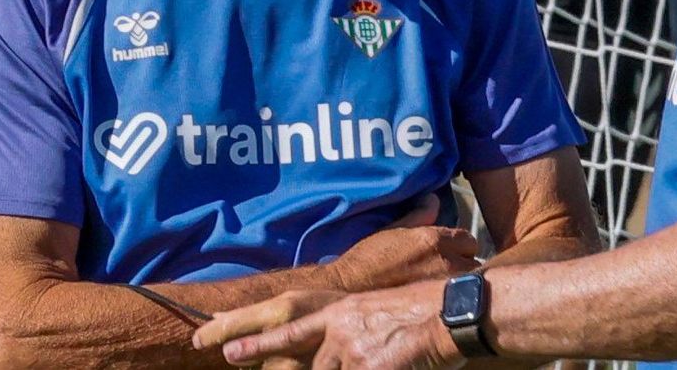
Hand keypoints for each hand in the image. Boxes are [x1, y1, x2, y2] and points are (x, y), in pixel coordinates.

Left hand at [198, 281, 463, 369]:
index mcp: (340, 312)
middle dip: (300, 366)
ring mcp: (353, 352)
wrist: (450, 312)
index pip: (288, 331)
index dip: (256, 344)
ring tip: (372, 357)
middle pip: (308, 366)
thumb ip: (351, 332)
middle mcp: (340, 330)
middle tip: (273, 359)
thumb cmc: (422, 313)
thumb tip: (340, 352)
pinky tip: (384, 366)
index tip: (226, 352)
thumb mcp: (376, 314)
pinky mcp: (370, 369)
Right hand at [328, 194, 479, 291]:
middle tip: (445, 274)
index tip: (448, 254)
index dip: (459, 247)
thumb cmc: (365, 261)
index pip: (469, 240)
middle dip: (463, 267)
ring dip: (461, 286)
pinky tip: (440, 304)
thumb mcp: (391, 230)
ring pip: (470, 285)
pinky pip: (458, 303)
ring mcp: (445, 289)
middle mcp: (446, 262)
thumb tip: (433, 199)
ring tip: (444, 291)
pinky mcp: (439, 309)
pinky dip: (454, 302)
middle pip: (474, 264)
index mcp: (435, 240)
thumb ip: (418, 216)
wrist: (347, 292)